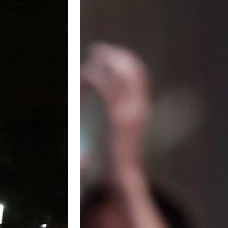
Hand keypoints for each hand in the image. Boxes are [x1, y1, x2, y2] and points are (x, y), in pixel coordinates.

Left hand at [81, 42, 150, 183]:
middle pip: (132, 68)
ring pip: (120, 75)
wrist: (125, 178)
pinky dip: (96, 77)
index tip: (107, 56)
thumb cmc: (119, 159)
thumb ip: (121, 118)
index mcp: (142, 108)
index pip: (138, 74)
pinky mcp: (120, 119)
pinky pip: (107, 89)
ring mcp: (132, 112)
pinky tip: (85, 74)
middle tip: (96, 49)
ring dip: (105, 62)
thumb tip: (117, 110)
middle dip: (115, 55)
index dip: (123, 61)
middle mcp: (140, 106)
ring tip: (91, 56)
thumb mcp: (123, 133)